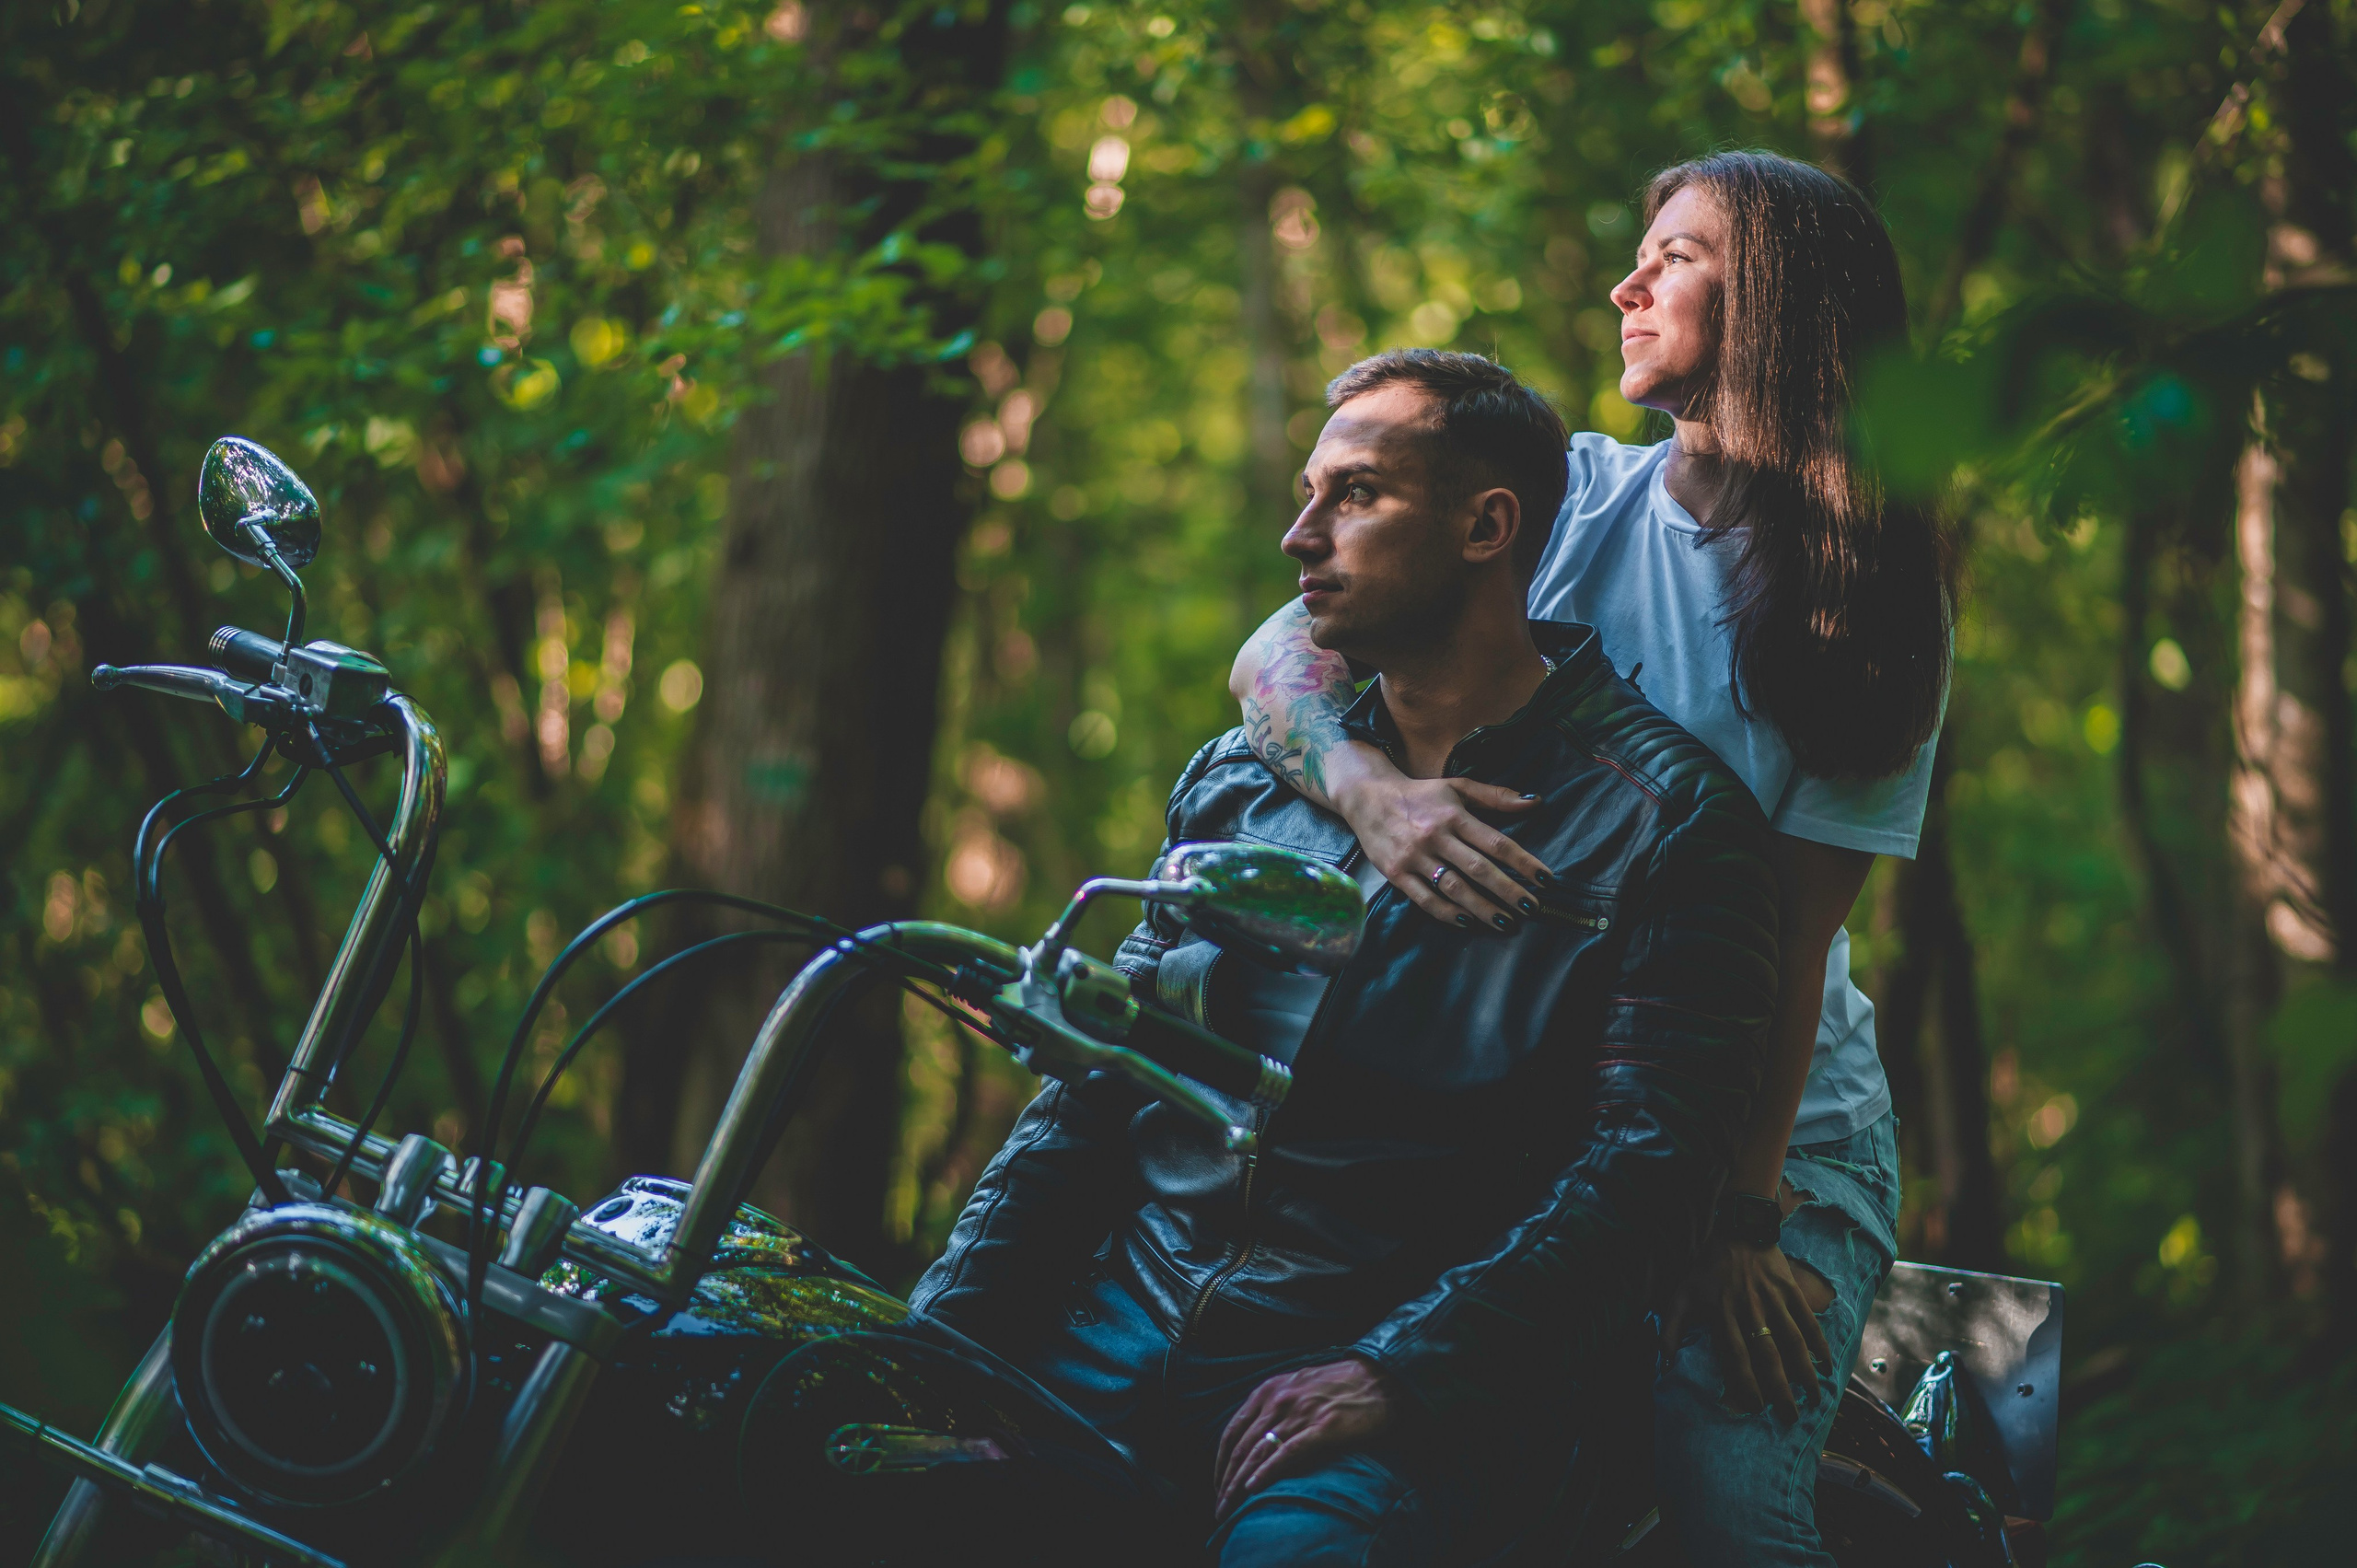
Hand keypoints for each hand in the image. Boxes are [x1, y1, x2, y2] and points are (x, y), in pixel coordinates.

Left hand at [1211, 1357, 1398, 1521]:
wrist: (1382, 1379)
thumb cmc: (1340, 1387)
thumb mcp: (1297, 1388)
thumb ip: (1275, 1409)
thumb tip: (1256, 1441)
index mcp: (1269, 1390)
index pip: (1233, 1431)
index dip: (1221, 1462)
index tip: (1218, 1485)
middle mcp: (1279, 1399)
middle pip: (1242, 1447)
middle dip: (1226, 1480)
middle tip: (1220, 1506)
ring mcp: (1300, 1411)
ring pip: (1259, 1452)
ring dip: (1240, 1483)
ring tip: (1230, 1507)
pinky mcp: (1323, 1426)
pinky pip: (1287, 1452)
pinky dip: (1268, 1471)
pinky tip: (1255, 1488)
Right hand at [1331, 768, 1551, 929]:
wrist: (1368, 797)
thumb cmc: (1420, 795)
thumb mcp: (1457, 788)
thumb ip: (1495, 797)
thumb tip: (1535, 802)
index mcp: (1454, 816)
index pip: (1496, 843)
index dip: (1524, 862)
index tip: (1545, 880)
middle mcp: (1435, 837)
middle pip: (1479, 869)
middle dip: (1509, 891)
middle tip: (1532, 908)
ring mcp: (1414, 857)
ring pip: (1454, 888)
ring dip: (1483, 907)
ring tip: (1506, 921)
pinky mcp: (1396, 873)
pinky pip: (1425, 899)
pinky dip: (1447, 912)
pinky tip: (1468, 921)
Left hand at [1661, 1237, 1834, 1419]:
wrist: (1738, 1230)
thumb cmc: (1707, 1268)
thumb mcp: (1680, 1295)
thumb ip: (1668, 1328)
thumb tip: (1662, 1361)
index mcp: (1722, 1315)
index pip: (1735, 1358)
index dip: (1745, 1384)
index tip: (1755, 1409)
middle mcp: (1748, 1310)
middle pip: (1767, 1356)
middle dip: (1780, 1389)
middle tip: (1789, 1416)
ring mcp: (1772, 1300)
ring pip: (1791, 1341)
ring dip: (1804, 1371)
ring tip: (1814, 1397)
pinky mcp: (1790, 1290)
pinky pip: (1807, 1320)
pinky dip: (1818, 1342)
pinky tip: (1827, 1364)